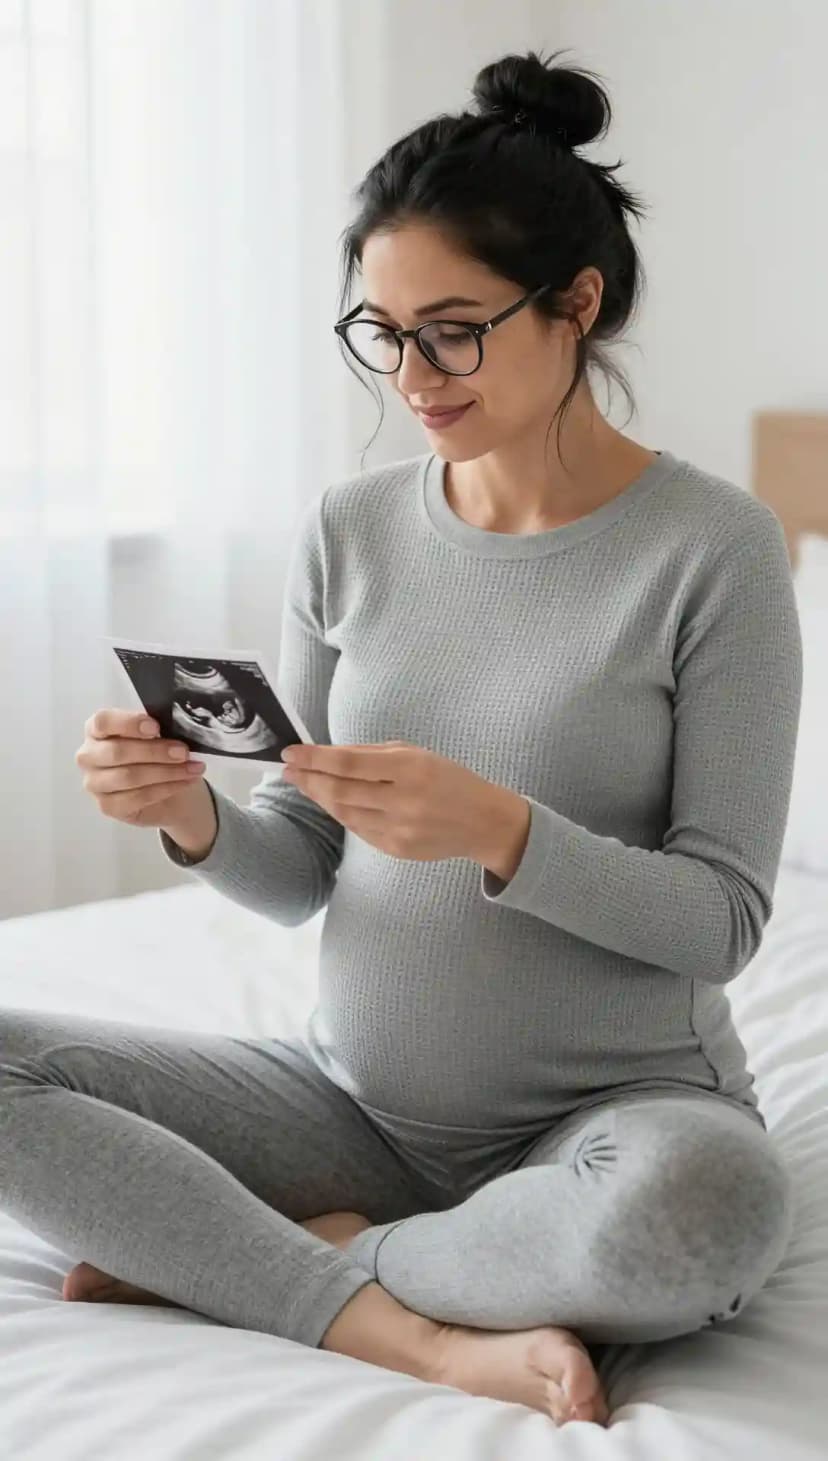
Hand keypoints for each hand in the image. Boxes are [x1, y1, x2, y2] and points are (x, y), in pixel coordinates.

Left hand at [280, 739, 517, 864]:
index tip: (292, 753)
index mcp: (411, 768)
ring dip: (319, 797)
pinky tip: (331, 801)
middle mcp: (404, 800)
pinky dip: (341, 813)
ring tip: (304, 783)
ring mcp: (399, 829)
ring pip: (344, 813)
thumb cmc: (449, 780)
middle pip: (340, 791)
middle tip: (289, 769)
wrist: (483, 822)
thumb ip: (372, 755)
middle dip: (309, 779)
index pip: (349, 763)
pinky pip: (358, 829)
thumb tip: (328, 754)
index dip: (315, 758)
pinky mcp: (396, 849)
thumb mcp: (416, 755)